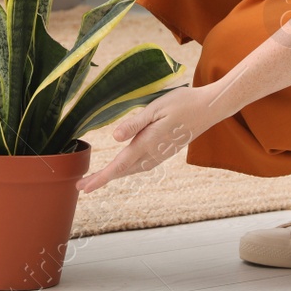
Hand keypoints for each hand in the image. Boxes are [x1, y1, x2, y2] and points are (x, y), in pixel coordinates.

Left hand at [76, 84, 226, 191]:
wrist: (208, 108)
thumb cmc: (182, 103)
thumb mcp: (155, 108)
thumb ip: (134, 124)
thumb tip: (114, 138)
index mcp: (147, 144)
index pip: (118, 165)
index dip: (100, 177)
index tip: (83, 187)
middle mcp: (153, 153)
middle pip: (123, 170)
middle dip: (102, 179)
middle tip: (82, 186)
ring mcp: (160, 154)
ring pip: (132, 169)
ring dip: (114, 174)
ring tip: (97, 178)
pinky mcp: (165, 151)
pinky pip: (142, 165)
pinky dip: (128, 169)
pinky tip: (123, 167)